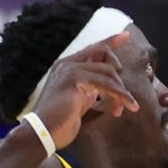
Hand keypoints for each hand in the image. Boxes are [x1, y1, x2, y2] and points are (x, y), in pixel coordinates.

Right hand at [29, 32, 139, 149]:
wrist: (41, 133)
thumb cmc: (60, 122)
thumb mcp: (80, 101)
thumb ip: (91, 89)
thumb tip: (108, 87)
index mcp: (67, 67)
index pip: (92, 48)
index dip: (110, 41)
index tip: (126, 35)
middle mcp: (67, 64)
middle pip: (102, 53)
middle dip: (119, 74)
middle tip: (126, 99)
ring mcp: (70, 69)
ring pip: (108, 70)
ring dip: (121, 91)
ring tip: (126, 108)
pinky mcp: (74, 79)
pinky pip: (106, 83)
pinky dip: (120, 94)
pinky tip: (126, 105)